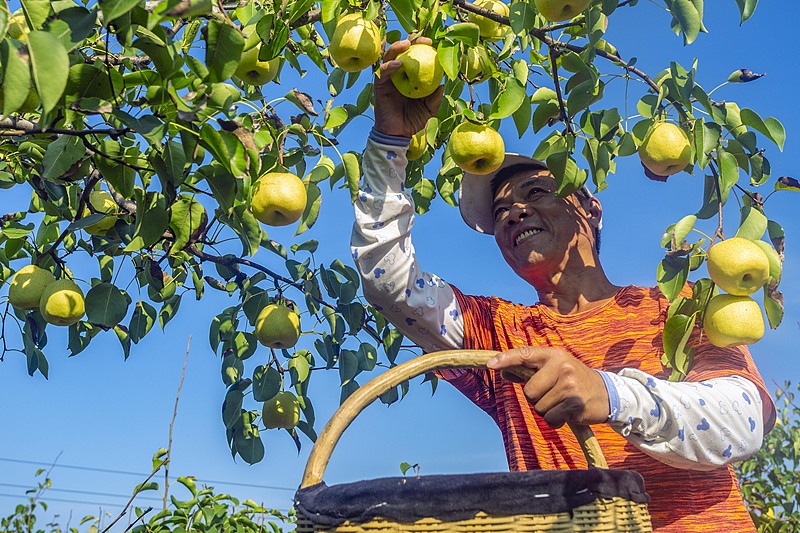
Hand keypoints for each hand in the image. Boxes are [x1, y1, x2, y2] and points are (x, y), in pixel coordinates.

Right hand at [373, 37, 443, 137]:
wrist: (398, 135)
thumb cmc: (414, 121)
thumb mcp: (429, 110)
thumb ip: (435, 98)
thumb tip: (443, 84)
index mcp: (411, 77)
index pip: (416, 56)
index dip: (423, 47)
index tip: (433, 43)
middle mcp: (398, 74)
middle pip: (402, 51)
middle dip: (412, 41)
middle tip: (423, 40)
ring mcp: (388, 79)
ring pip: (389, 57)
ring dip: (397, 48)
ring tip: (407, 44)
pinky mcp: (379, 85)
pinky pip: (382, 72)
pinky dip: (389, 66)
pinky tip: (398, 64)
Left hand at [487, 346, 609, 427]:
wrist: (607, 393)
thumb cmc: (573, 380)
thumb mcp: (553, 369)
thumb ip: (528, 371)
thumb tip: (502, 372)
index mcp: (554, 355)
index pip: (525, 354)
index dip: (506, 359)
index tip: (490, 365)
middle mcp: (561, 366)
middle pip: (529, 391)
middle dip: (536, 398)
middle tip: (552, 394)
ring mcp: (569, 384)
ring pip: (538, 407)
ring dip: (546, 410)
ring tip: (561, 402)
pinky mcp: (575, 403)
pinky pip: (550, 418)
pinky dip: (555, 420)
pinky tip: (567, 412)